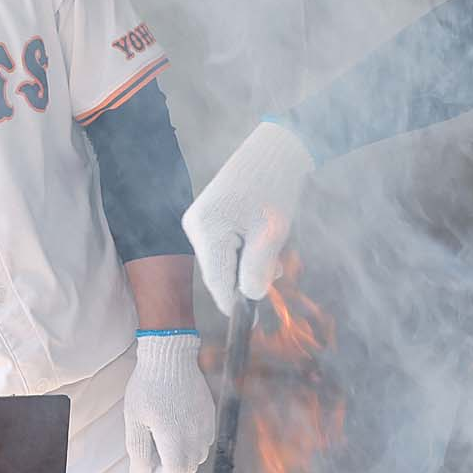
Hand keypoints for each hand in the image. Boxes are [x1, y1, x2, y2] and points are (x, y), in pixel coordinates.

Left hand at [123, 330, 215, 472]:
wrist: (170, 356)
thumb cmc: (147, 388)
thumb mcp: (135, 421)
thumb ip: (138, 454)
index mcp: (175, 438)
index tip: (147, 467)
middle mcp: (196, 433)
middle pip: (189, 467)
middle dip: (172, 469)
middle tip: (154, 456)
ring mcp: (205, 422)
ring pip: (200, 455)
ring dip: (184, 457)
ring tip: (166, 442)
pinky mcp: (210, 412)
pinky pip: (207, 438)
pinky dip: (194, 443)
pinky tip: (179, 428)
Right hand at [181, 121, 314, 316]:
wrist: (276, 149)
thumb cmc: (274, 187)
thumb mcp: (271, 233)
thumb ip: (258, 269)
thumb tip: (249, 298)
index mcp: (206, 230)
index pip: (217, 282)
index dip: (236, 305)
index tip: (253, 323)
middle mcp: (195, 226)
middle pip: (220, 271)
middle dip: (248, 277)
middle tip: (277, 272)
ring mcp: (200, 220)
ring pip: (225, 259)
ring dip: (250, 263)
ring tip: (275, 246)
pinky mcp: (210, 216)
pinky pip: (226, 245)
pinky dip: (246, 249)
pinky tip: (264, 239)